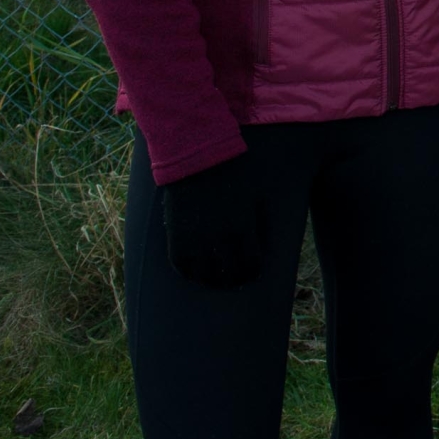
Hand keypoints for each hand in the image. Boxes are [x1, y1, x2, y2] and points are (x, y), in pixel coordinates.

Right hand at [162, 152, 266, 288]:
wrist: (196, 157)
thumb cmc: (232, 171)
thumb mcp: (255, 195)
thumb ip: (259, 222)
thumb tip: (263, 244)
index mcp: (243, 228)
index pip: (251, 266)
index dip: (252, 274)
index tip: (251, 275)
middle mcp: (220, 239)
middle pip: (229, 275)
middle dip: (234, 280)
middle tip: (234, 281)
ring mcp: (195, 240)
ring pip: (204, 276)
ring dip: (211, 281)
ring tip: (214, 280)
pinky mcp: (175, 237)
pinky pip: (181, 267)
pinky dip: (189, 273)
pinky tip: (195, 273)